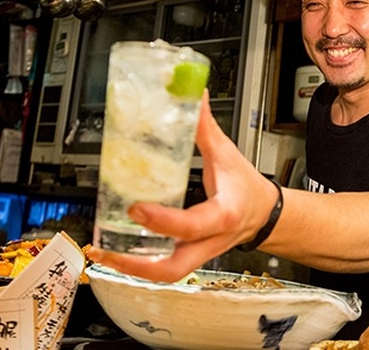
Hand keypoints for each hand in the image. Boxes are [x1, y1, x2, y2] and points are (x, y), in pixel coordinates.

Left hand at [88, 90, 278, 281]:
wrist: (265, 213)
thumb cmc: (247, 187)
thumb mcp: (226, 153)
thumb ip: (203, 126)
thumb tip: (191, 94)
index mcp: (223, 213)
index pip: (192, 225)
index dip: (163, 220)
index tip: (136, 207)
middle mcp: (210, 239)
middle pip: (174, 267)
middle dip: (137, 263)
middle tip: (106, 246)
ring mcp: (200, 252)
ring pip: (166, 273)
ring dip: (132, 267)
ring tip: (102, 251)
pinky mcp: (191, 254)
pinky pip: (164, 266)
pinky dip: (139, 262)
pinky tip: (118, 251)